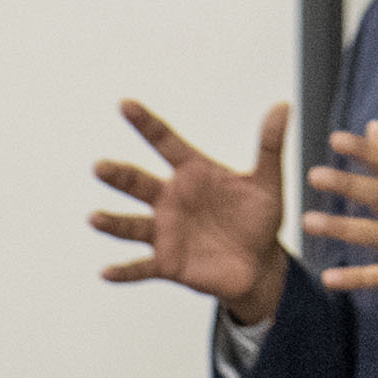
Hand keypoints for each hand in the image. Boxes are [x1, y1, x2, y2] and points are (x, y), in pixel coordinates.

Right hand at [90, 101, 288, 320]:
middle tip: (101, 167)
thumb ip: (269, 146)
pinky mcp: (167, 263)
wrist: (260, 264)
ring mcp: (166, 232)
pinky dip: (124, 271)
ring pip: (132, 225)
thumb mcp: (268, 182)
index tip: (125, 105)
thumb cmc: (259, 219)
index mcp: (192, 174)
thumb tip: (282, 105)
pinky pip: (141, 268)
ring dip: (113, 222)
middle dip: (119, 176)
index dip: (145, 124)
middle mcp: (171, 199)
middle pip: (139, 183)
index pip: (165, 143)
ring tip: (94, 218)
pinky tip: (106, 273)